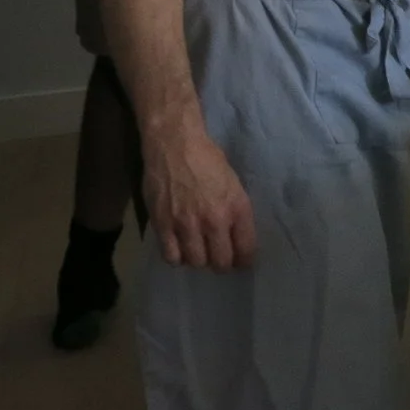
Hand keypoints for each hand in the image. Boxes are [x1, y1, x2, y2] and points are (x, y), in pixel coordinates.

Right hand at [143, 123, 255, 270]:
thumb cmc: (208, 159)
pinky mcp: (163, 225)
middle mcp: (214, 220)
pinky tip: (179, 249)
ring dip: (199, 260)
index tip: (241, 263)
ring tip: (198, 252)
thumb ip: (235, 210)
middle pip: (221, 262)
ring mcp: (187, 224)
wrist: (175, 145)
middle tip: (219, 259)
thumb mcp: (233, 183)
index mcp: (237, 207)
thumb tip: (235, 234)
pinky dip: (177, 257)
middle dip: (222, 265)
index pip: (246, 249)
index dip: (245, 260)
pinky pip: (171, 256)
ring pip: (196, 262)